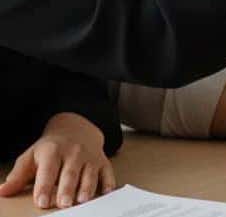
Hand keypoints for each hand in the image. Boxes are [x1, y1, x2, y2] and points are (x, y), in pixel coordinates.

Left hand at [0, 113, 114, 208]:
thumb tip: (2, 192)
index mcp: (53, 151)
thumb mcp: (31, 157)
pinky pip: (107, 171)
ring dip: (87, 186)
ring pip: (89, 172)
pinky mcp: (103, 161)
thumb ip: (18, 176)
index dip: (44, 186)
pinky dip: (108, 181)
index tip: (40, 201)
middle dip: (67, 188)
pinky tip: (106, 190)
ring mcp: (90, 156)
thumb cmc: (51, 149)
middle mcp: (74, 152)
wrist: (77, 128)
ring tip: (82, 200)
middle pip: (70, 172)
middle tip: (63, 203)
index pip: (48, 169)